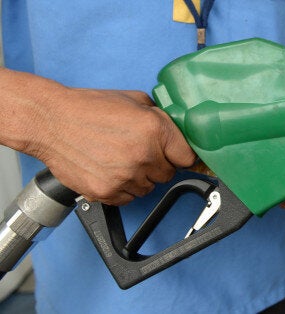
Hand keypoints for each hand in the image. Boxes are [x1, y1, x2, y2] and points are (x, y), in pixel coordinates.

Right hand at [28, 88, 195, 204]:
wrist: (50, 121)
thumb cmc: (88, 108)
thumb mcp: (134, 100)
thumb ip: (159, 117)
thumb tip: (176, 131)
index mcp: (155, 129)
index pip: (187, 157)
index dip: (180, 155)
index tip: (176, 156)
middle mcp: (144, 154)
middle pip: (168, 174)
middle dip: (157, 164)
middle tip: (137, 151)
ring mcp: (125, 176)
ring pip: (148, 188)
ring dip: (139, 178)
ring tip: (118, 159)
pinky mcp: (106, 191)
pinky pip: (127, 199)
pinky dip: (121, 189)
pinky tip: (109, 170)